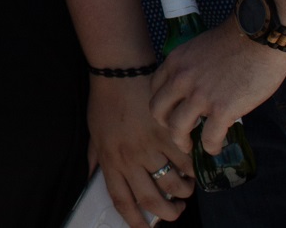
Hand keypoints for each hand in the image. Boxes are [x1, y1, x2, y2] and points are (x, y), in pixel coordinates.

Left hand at [88, 75, 191, 225]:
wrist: (119, 72)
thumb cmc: (105, 102)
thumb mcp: (94, 134)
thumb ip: (96, 159)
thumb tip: (93, 179)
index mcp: (110, 160)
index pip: (122, 201)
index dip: (134, 221)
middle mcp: (130, 159)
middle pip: (152, 201)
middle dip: (168, 214)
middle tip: (175, 210)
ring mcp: (150, 147)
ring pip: (174, 185)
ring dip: (184, 193)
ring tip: (185, 189)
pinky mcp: (168, 134)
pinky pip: (186, 161)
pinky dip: (192, 169)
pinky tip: (191, 167)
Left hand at [150, 18, 285, 155]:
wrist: (259, 35)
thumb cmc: (238, 39)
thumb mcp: (201, 48)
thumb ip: (194, 67)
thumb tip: (201, 85)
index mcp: (175, 62)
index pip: (155, 89)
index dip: (162, 104)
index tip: (172, 112)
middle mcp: (181, 79)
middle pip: (158, 110)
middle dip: (165, 126)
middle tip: (177, 133)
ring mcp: (199, 96)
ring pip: (177, 128)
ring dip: (182, 142)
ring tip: (191, 147)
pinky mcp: (222, 109)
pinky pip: (209, 137)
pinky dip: (211, 147)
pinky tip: (216, 148)